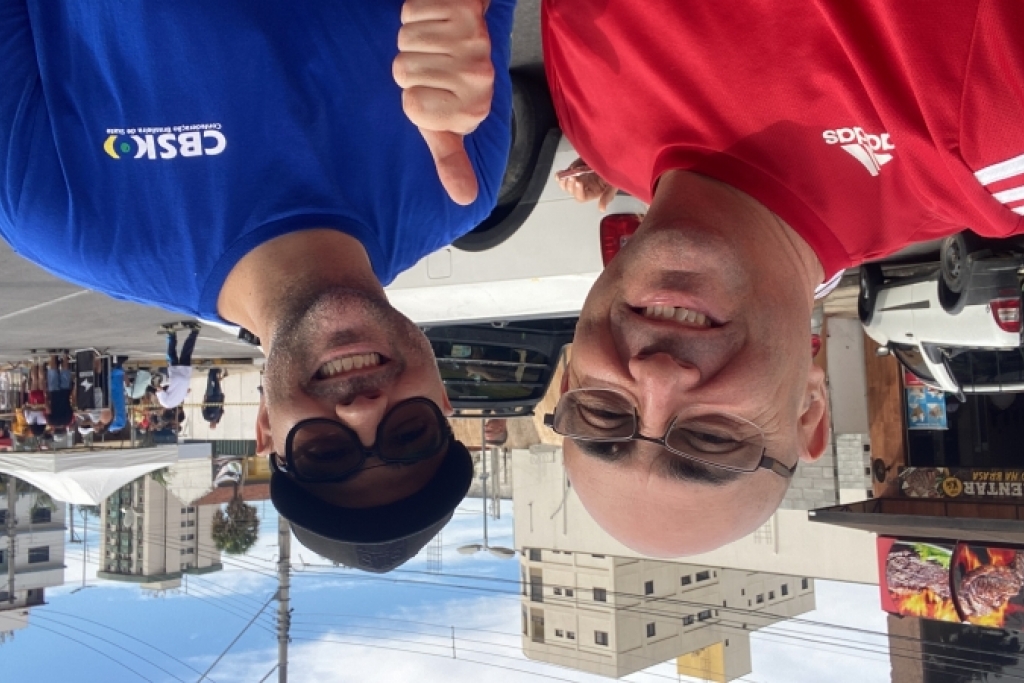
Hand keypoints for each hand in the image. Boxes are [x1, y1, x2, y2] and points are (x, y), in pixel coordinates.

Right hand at [394, 0, 493, 204]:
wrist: (469, 22)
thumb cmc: (452, 75)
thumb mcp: (449, 121)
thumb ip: (451, 158)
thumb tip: (465, 199)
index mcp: (472, 110)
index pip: (411, 105)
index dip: (411, 94)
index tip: (431, 90)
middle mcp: (478, 78)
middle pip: (403, 72)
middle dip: (409, 65)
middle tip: (432, 61)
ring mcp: (474, 41)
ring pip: (406, 42)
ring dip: (412, 39)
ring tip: (434, 41)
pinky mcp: (463, 10)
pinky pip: (411, 13)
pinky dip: (414, 13)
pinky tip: (433, 20)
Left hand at [557, 158, 616, 210]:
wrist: (613, 156)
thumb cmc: (615, 172)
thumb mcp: (614, 184)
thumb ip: (608, 196)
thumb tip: (601, 209)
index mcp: (593, 192)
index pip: (582, 197)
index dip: (578, 191)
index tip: (579, 182)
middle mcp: (584, 187)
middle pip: (572, 191)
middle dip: (570, 185)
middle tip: (572, 177)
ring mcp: (578, 178)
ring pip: (566, 185)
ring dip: (563, 182)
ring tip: (563, 176)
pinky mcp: (574, 169)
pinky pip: (564, 175)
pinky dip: (560, 175)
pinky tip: (559, 174)